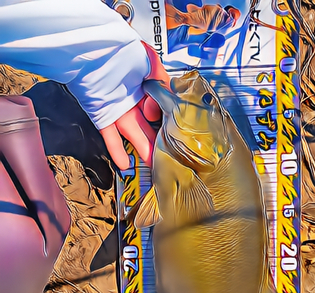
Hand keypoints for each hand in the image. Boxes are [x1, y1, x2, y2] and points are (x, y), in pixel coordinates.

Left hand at [99, 42, 169, 170]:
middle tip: (166, 157)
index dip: (163, 114)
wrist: (91, 48)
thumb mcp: (149, 59)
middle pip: (149, 125)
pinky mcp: (102, 116)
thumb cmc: (120, 48)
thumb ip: (161, 78)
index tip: (155, 112)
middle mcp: (134, 99)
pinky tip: (124, 164)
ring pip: (134, 133)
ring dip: (143, 150)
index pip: (161, 108)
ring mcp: (118, 109)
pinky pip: (111, 136)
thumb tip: (166, 98)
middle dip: (158, 142)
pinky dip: (117, 150)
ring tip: (151, 165)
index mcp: (146, 86)